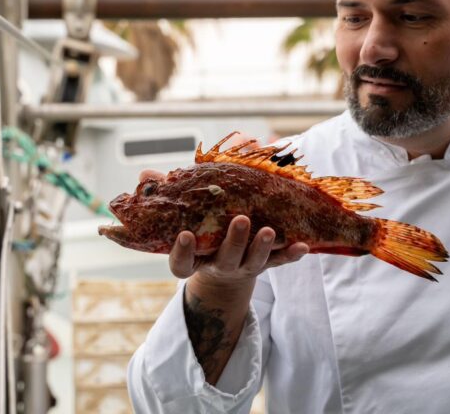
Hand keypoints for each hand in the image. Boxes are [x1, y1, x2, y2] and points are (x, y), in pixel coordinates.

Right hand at [138, 170, 308, 285]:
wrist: (225, 273)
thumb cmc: (200, 233)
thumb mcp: (183, 218)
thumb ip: (167, 197)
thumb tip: (146, 175)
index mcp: (194, 259)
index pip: (182, 264)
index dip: (182, 252)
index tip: (185, 235)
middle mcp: (218, 265)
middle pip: (226, 259)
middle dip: (234, 241)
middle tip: (242, 220)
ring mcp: (243, 267)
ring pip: (254, 262)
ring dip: (262, 246)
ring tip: (269, 230)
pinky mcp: (265, 265)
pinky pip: (280, 262)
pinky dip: (291, 254)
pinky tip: (303, 245)